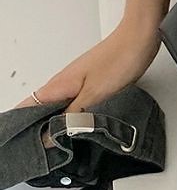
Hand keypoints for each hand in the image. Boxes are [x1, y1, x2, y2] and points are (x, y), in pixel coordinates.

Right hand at [12, 14, 162, 141]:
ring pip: (60, 108)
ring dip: (61, 126)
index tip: (27, 146)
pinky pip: (77, 104)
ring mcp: (79, 82)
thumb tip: (50, 137)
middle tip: (49, 153)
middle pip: (42, 111)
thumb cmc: (119, 58)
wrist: (140, 37)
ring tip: (65, 146)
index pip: (26, 108)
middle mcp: (64, 82)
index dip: (23, 128)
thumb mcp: (93, 95)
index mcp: (58, 84)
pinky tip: (84, 128)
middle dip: (41, 132)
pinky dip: (77, 117)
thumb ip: (71, 117)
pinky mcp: (94, 82)